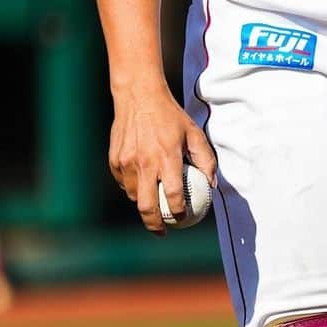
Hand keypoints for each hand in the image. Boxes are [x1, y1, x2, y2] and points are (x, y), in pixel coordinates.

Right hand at [108, 80, 216, 234]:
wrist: (138, 96)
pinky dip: (133, 188)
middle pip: (148, 207)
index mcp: (167, 157)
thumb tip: (211, 184)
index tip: (183, 218)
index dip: (179, 213)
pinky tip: (141, 184)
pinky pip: (124, 183)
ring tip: (153, 206)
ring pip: (134, 196)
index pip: (173, 197)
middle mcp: (145, 162)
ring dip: (144, 205)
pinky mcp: (115, 160)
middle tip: (163, 230)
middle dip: (156, 225)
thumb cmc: (169, 115)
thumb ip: (205, 159)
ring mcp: (127, 162)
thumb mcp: (193, 132)